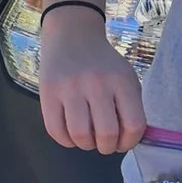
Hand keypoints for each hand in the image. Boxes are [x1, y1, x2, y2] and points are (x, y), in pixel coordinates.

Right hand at [37, 9, 145, 152]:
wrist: (72, 35)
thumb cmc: (103, 63)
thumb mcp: (125, 78)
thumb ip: (131, 107)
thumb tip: (128, 141)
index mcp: (122, 81)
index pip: (133, 125)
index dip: (129, 142)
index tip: (123, 142)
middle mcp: (97, 83)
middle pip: (107, 134)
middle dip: (107, 147)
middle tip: (104, 143)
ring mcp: (70, 88)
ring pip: (80, 135)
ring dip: (86, 145)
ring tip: (87, 139)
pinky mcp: (48, 92)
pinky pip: (55, 131)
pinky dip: (65, 141)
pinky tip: (70, 134)